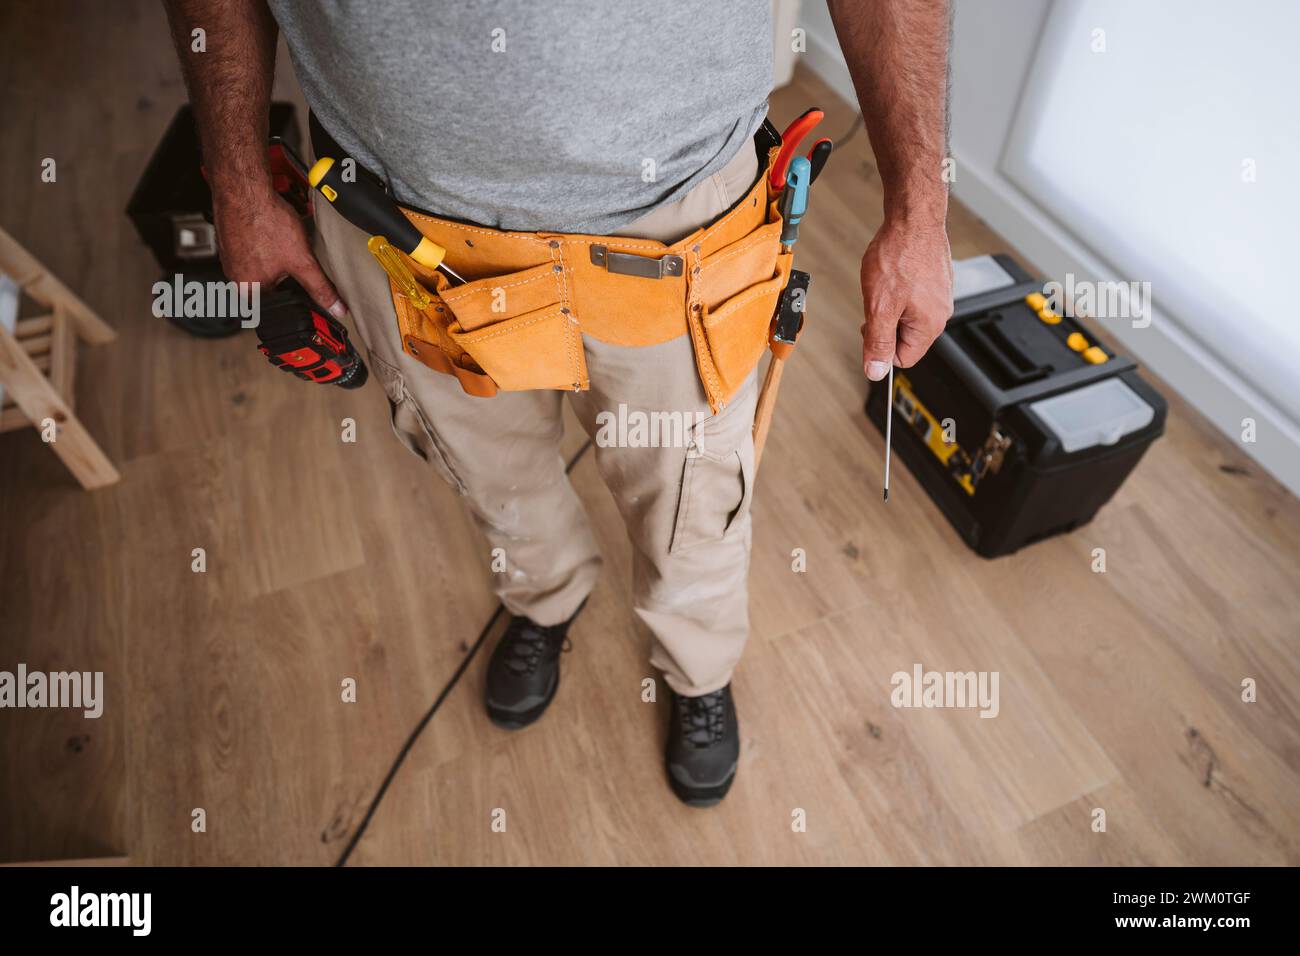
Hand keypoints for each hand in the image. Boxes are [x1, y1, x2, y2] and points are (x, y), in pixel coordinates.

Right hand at [211, 181, 346, 317]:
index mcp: (249, 290)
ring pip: (261, 264)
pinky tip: (271, 231)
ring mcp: (230, 257)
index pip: (278, 305)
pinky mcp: (230, 239)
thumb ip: (319, 287)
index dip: (295, 296)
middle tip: (290, 255)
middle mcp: (235, 277)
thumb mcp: (301, 261)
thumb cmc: (265, 221)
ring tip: (280, 241)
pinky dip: (264, 242)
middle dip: (286, 273)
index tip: (301, 282)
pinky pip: (252, 248)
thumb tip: (336, 308)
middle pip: (270, 285)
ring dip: (275, 256)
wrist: (244, 189)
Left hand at [859, 216, 952, 380]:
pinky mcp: (936, 281)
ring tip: (885, 284)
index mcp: (929, 325)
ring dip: (890, 306)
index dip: (881, 348)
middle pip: (905, 338)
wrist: (913, 219)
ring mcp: (940, 296)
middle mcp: (940, 313)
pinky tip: (894, 274)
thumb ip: (878, 342)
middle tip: (875, 303)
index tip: (870, 329)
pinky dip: (898, 290)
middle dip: (885, 324)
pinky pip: (913, 298)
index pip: (903, 358)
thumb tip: (876, 371)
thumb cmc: (900, 256)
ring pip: (907, 316)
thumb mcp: (879, 307)